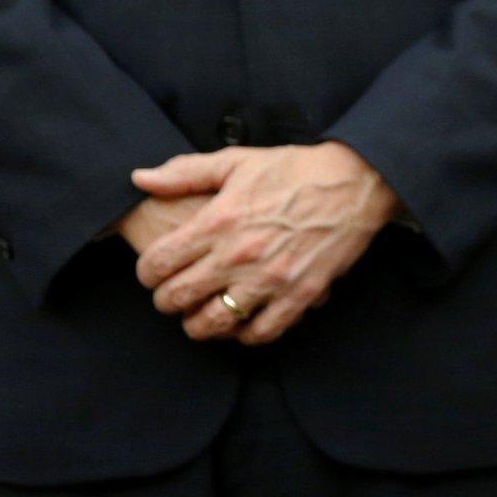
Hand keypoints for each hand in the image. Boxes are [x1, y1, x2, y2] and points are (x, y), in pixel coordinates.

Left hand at [131, 142, 399, 344]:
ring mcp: (271, 279)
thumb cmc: (295, 169)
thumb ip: (185, 172)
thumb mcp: (237, 161)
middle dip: (166, 301)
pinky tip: (242, 322)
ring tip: (201, 316)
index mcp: (218, 221)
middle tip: (173, 296)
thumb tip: (140, 179)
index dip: (146, 274)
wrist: (356, 181)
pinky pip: (261, 332)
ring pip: (213, 324)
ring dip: (199, 325)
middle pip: (177, 299)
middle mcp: (239, 255)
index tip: (154, 272)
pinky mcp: (301, 294)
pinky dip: (244, 334)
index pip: (157, 264)